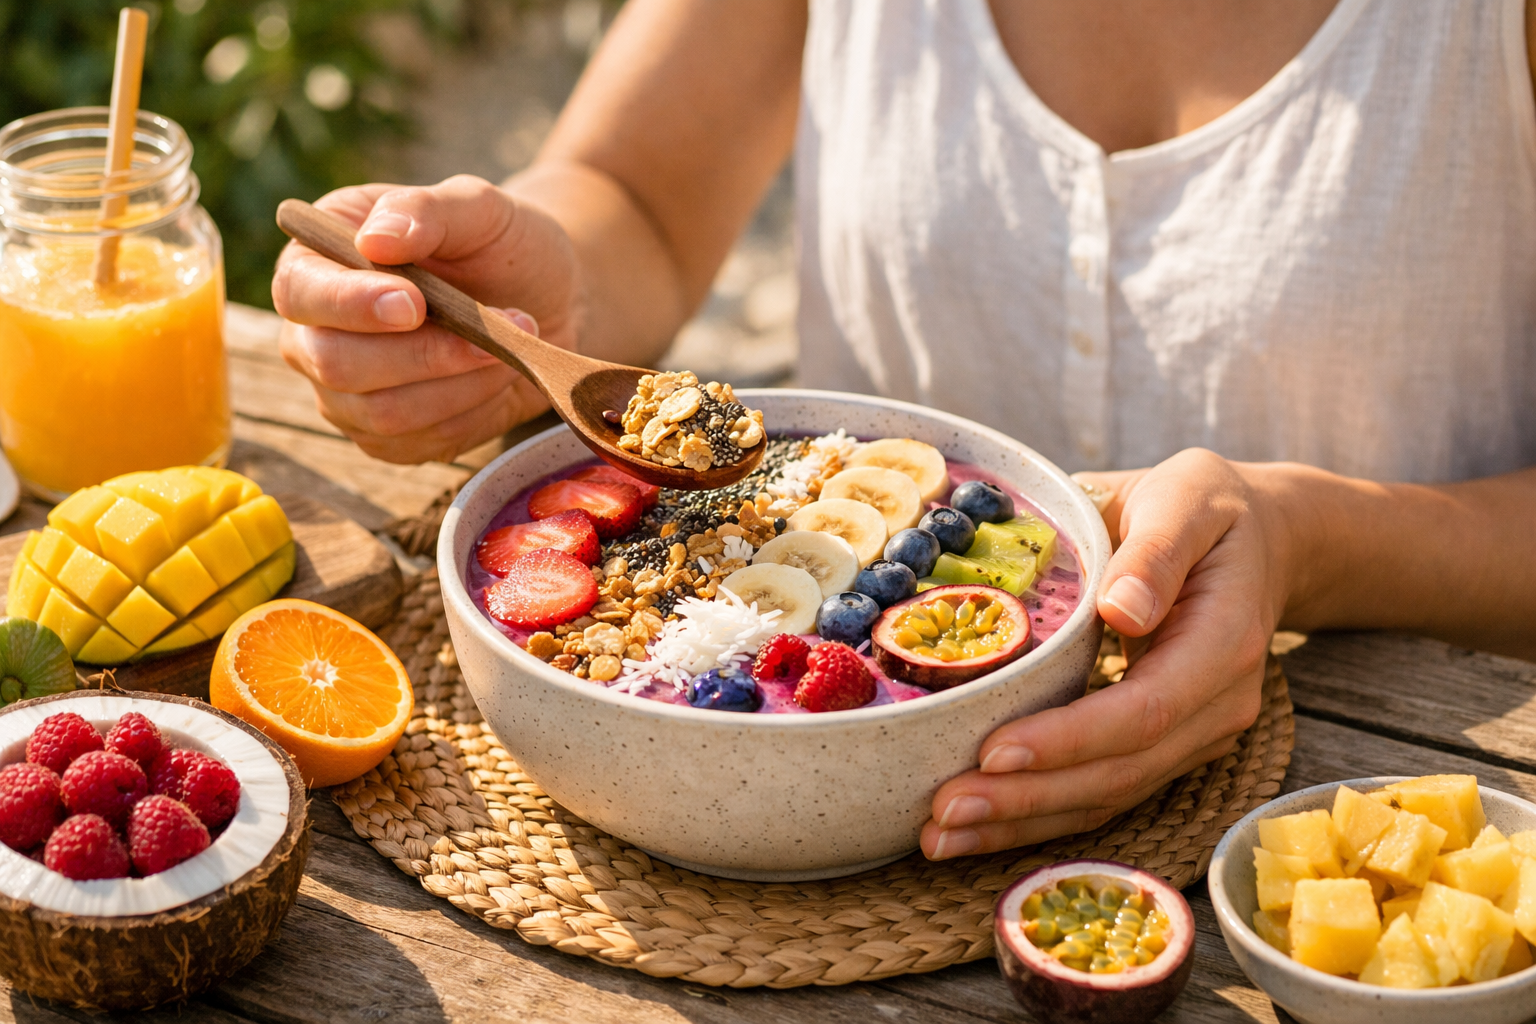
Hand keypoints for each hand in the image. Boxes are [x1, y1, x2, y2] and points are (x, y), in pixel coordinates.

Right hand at [272, 175, 581, 463]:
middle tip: (497, 328)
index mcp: (317, 261)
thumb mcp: (477, 208)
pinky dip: (472, 414)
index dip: (352, 304)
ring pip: (384, 414)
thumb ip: (424, 212)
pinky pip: (420, 444)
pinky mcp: (388, 439)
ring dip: (461, 384)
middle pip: (335, 365)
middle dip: (425, 354)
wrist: (546, 299)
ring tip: (508, 348)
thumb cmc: (500, 245)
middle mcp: (315, 333)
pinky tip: (497, 379)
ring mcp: (345, 394)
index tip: (415, 304)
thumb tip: (374, 241)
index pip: (301, 292)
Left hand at [921, 448, 1294, 858]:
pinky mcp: (1165, 747)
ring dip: (1021, 823)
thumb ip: (1158, 552)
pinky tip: (977, 827)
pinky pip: (1102, 792)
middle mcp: (1216, 708)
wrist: (1258, 538)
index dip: (1068, 740)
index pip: (1143, 712)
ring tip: (940, 835)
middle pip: (1119, 773)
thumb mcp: (1187, 500)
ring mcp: (1194, 736)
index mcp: (1223, 644)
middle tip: (941, 812)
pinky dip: (1037, 814)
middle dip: (1026, 799)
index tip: (993, 751)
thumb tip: (1123, 609)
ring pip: (1108, 796)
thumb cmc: (1209, 507)